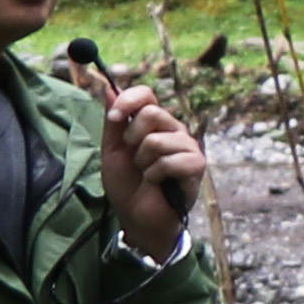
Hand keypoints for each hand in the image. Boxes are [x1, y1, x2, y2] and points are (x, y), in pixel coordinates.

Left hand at [88, 62, 206, 255]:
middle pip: (152, 113)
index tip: (115, 118)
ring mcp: (187, 147)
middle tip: (134, 157)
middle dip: (133, 138)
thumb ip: (113, 121)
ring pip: (158, 140)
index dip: (128, 101)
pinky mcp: (195, 166)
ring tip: (147, 173)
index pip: (147, 95)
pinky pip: (169, 161)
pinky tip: (157, 182)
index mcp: (154, 123)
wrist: (136, 216)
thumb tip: (108, 88)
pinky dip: (155, 174)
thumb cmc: (126, 184)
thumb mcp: (112, 150)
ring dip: (143, 161)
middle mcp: (174, 130)